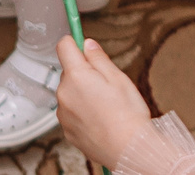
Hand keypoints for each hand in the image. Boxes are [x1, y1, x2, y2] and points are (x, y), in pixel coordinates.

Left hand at [56, 36, 154, 170]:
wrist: (131, 150)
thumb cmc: (129, 116)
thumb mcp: (119, 78)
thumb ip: (99, 58)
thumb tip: (87, 44)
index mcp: (76, 76)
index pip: (63, 46)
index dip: (75, 44)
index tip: (84, 47)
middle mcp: (64, 93)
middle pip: (68, 72)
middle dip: (83, 74)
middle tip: (106, 86)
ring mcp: (63, 113)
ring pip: (70, 93)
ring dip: (82, 95)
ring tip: (105, 107)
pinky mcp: (67, 130)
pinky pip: (71, 113)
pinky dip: (82, 114)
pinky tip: (100, 121)